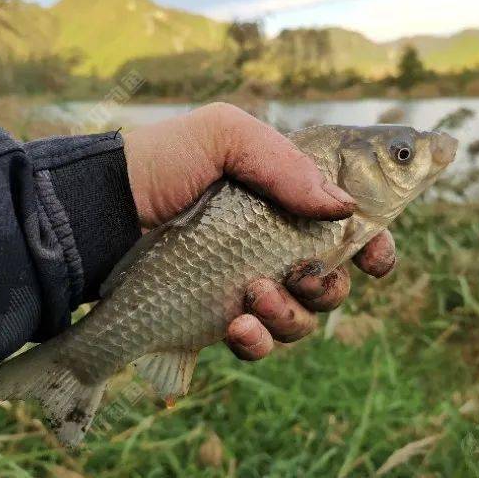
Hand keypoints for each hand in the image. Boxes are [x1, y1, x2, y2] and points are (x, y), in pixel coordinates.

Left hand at [123, 103, 395, 359]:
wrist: (102, 210)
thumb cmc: (161, 163)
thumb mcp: (223, 135)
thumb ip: (287, 163)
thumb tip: (342, 208)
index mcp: (285, 202)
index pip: (348, 229)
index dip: (374, 246)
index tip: (376, 257)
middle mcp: (274, 247)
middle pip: (334, 283)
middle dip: (329, 287)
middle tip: (301, 274)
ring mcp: (249, 286)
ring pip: (302, 319)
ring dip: (290, 314)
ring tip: (252, 294)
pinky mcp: (220, 318)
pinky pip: (259, 344)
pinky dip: (257, 341)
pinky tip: (235, 326)